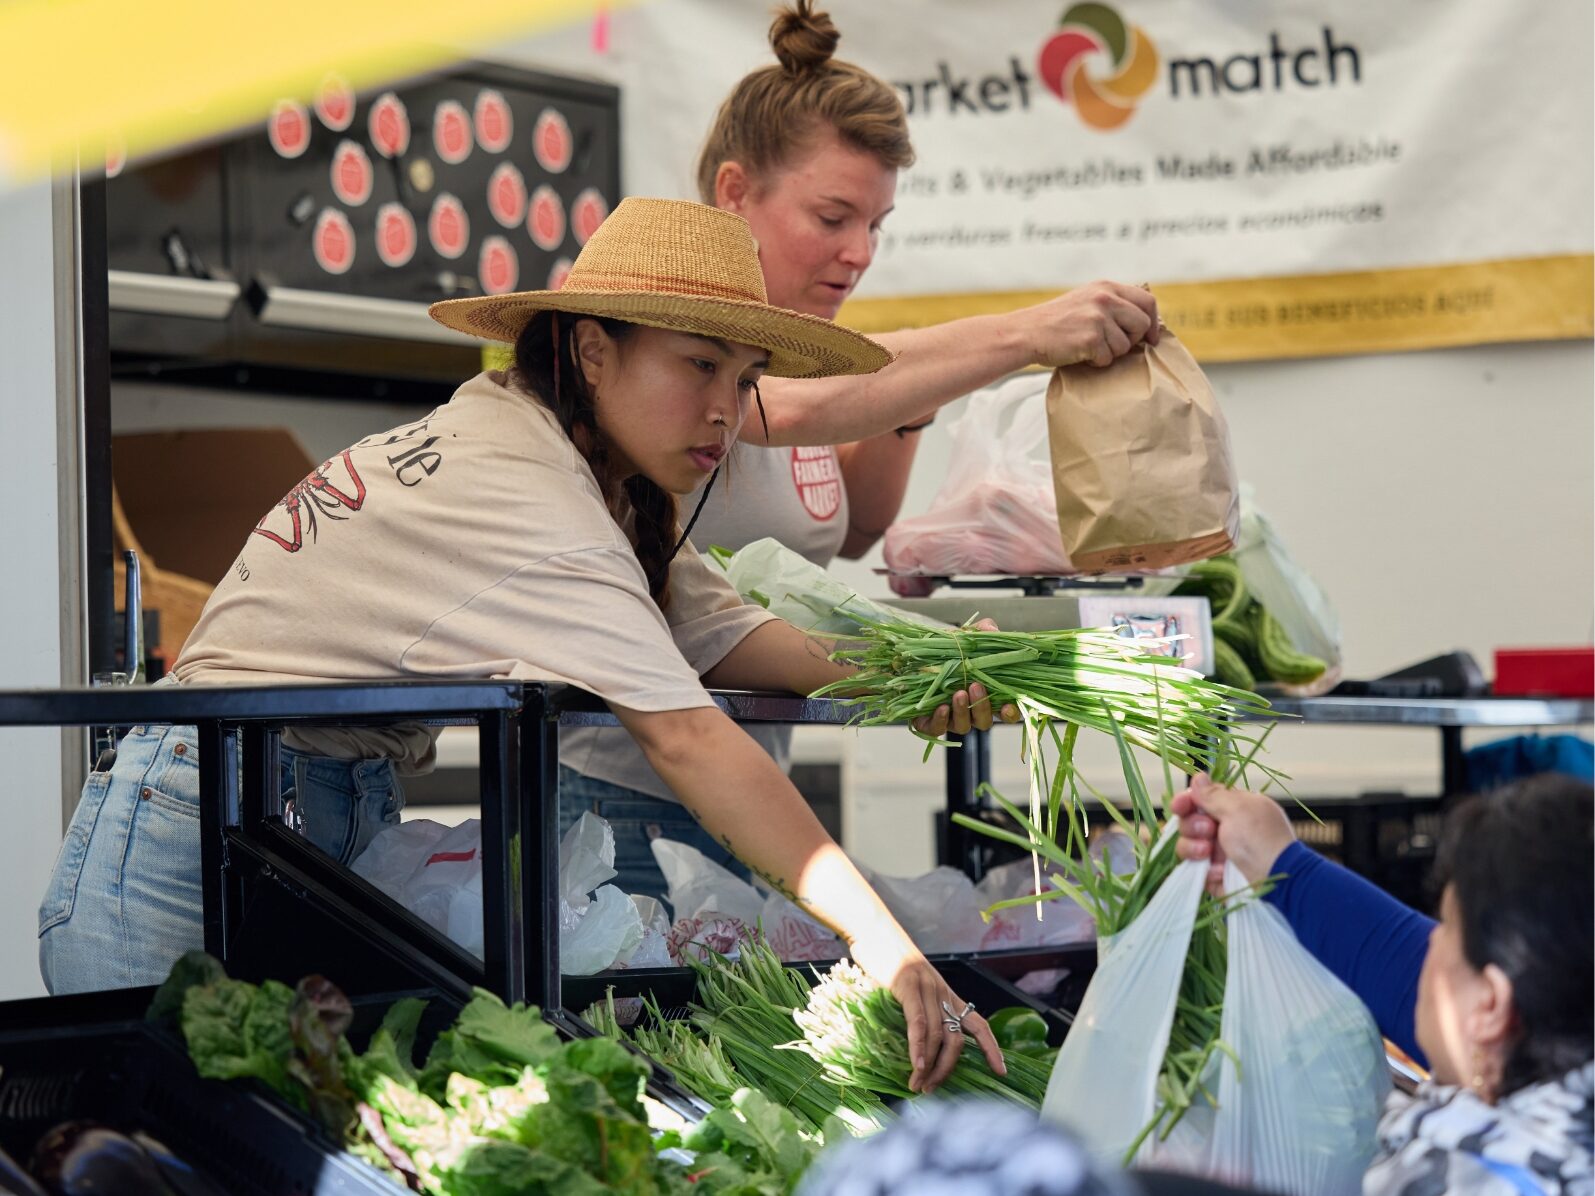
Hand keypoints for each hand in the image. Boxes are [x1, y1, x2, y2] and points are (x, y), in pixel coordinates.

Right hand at [856, 940, 1005, 1092]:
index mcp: (947, 995)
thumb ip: (917, 1010)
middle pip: (957, 1040)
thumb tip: (913, 1043)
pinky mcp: (909, 987)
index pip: (979, 1024)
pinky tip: (916, 1065)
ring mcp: (928, 989)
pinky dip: (918, 1047)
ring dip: (929, 1066)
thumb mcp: (910, 987)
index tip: (1001, 1071)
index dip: (992, 1048)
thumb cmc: (887, 961)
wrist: (874, 930)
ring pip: (938, 1036)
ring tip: (917, 1085)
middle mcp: (943, 993)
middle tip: (931, 1089)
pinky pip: (918, 1023)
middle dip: (947, 1069)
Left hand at [911, 619, 1021, 736]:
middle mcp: (970, 710)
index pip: (1006, 712)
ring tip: (958, 693)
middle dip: (982, 707)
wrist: (915, 654)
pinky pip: (937, 729)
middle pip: (984, 722)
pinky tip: (941, 707)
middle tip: (976, 686)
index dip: (1010, 713)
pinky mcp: (929, 722)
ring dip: (963, 712)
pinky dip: (940, 721)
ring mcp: (951, 718)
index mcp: (986, 694)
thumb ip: (984, 630)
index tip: (1008, 706)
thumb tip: (993, 631)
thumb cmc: (948, 648)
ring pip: (963, 726)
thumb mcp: (967, 634)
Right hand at [1018, 280, 1160, 368]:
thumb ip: (1112, 303)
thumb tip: (1144, 321)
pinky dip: (1096, 362)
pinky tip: (1080, 353)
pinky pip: (1108, 358)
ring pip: (1125, 345)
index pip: (1147, 300)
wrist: (1026, 332)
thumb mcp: (1085, 300)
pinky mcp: (1090, 339)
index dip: (1153, 322)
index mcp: (1106, 287)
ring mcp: (1098, 318)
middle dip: (1132, 340)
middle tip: (1114, 346)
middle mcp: (1105, 299)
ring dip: (1110, 353)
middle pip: (1142, 324)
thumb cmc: (1056, 322)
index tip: (1150, 338)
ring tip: (1088, 347)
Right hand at [1170, 774, 1295, 894]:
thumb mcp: (1238, 809)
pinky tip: (1219, 871)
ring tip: (1208, 853)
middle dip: (1193, 825)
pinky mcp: (1212, 875)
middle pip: (1188, 821)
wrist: (1276, 881)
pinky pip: (1194, 869)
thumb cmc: (1261, 840)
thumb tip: (1199, 777)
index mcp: (1233, 809)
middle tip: (1209, 831)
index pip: (1200, 800)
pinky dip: (1205, 870)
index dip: (1186, 801)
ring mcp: (1217, 853)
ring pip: (1186, 845)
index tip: (1180, 805)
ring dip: (1194, 847)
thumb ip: (1213, 794)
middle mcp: (1223, 829)